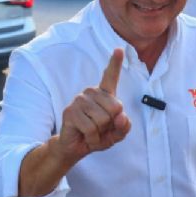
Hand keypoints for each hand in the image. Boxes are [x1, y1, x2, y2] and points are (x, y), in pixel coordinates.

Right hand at [54, 48, 130, 163]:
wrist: (76, 148)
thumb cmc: (97, 136)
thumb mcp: (116, 134)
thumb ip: (124, 126)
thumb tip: (121, 117)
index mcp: (104, 95)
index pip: (110, 76)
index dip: (115, 63)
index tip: (119, 49)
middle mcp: (91, 93)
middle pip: (115, 107)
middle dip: (111, 125)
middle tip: (100, 129)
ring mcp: (79, 100)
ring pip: (103, 119)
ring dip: (100, 133)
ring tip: (91, 133)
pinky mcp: (70, 111)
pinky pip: (91, 128)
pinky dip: (92, 138)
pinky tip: (85, 137)